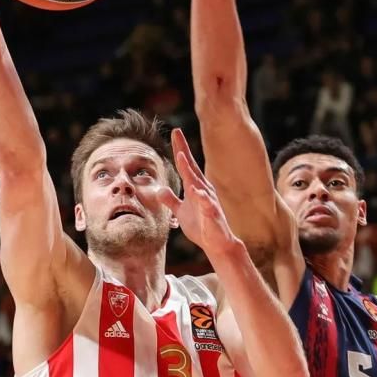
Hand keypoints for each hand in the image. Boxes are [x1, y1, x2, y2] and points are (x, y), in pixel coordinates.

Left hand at [157, 129, 237, 256]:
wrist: (216, 243)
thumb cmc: (201, 226)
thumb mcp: (181, 211)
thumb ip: (171, 200)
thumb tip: (159, 190)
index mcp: (196, 187)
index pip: (185, 165)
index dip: (179, 149)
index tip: (174, 133)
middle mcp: (203, 189)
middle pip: (191, 167)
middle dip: (183, 150)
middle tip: (177, 133)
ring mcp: (208, 201)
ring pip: (197, 182)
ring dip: (190, 170)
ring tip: (181, 156)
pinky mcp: (212, 214)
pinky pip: (206, 204)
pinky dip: (201, 197)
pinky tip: (195, 190)